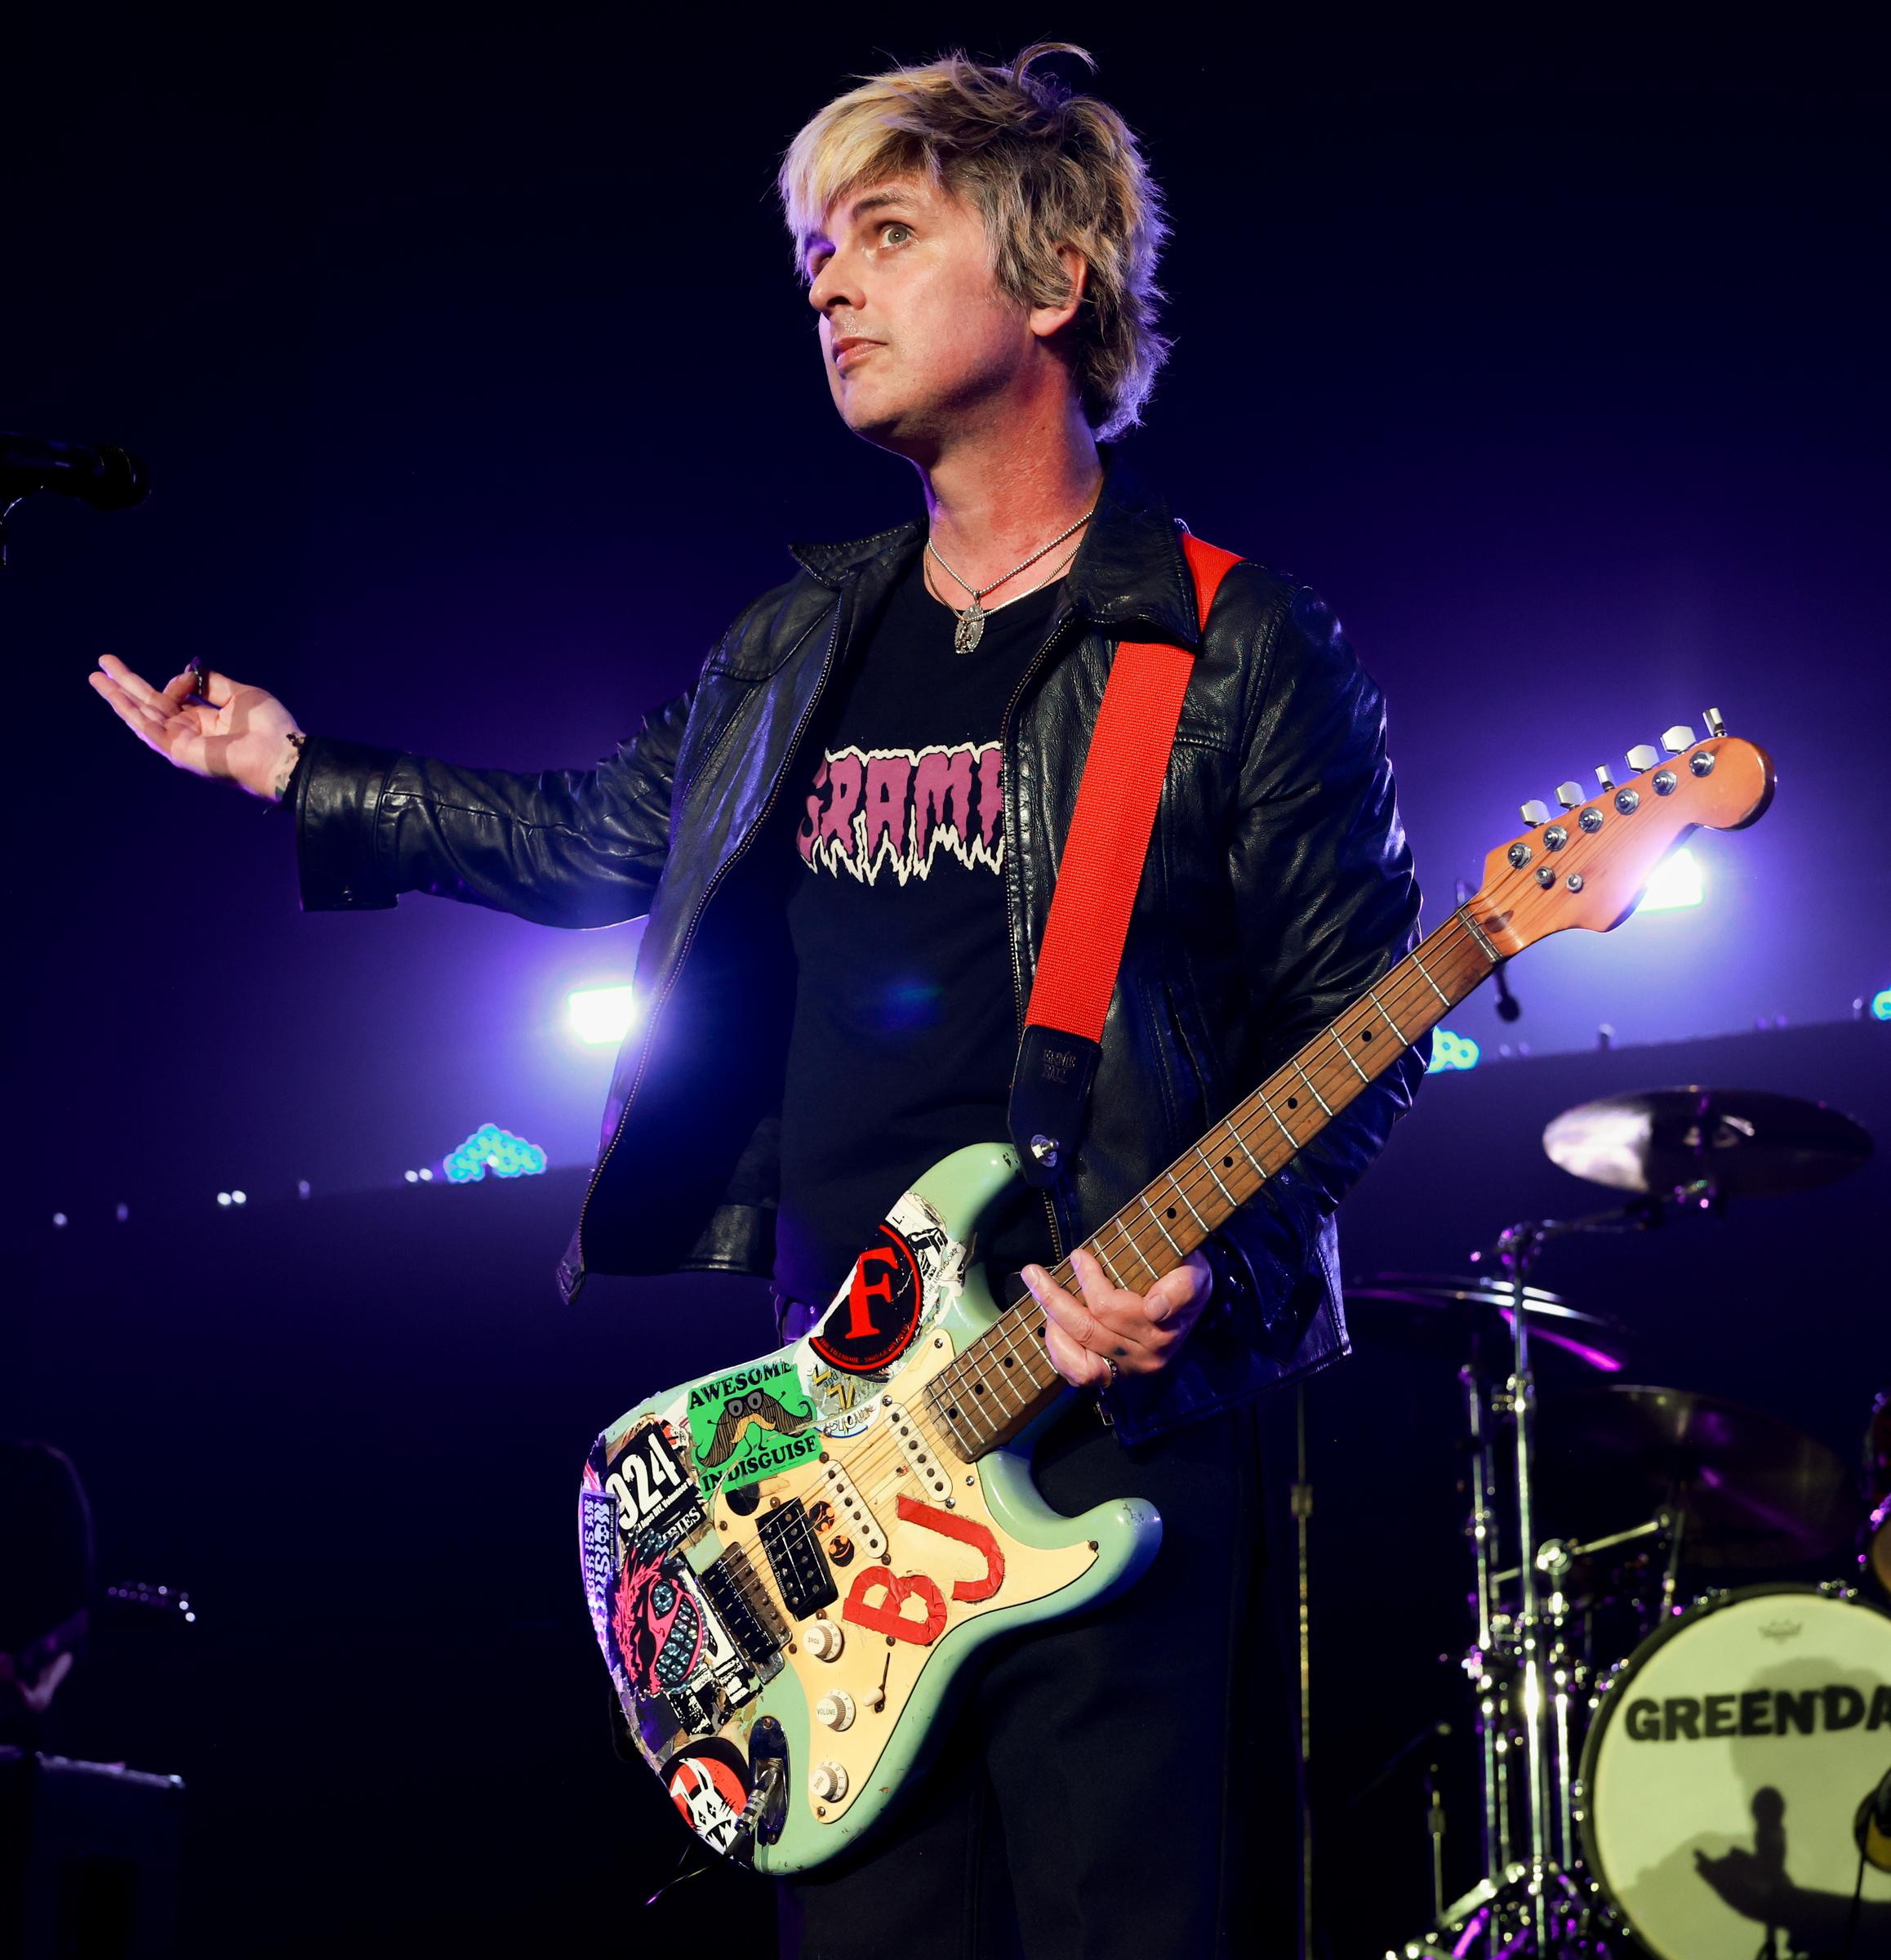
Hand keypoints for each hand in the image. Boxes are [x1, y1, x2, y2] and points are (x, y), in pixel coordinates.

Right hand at [90, 655, 303, 800]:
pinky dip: (130, 711)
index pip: (175, 697)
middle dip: (126, 684)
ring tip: (95, 676)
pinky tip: (114, 695)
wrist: (280, 753)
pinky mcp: (178, 751)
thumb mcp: (240, 695)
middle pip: (149, 704)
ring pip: (142, 715)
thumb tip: (188, 673)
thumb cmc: (269, 728)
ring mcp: (181, 742)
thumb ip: (212, 684)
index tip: (188, 675)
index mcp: (206, 721)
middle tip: (103, 663)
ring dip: (117, 695)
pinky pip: (148, 728)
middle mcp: (190, 732)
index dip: (177, 681)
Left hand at [1023, 1246, 1213, 1389]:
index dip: (1089, 1281)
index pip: (1112, 1308)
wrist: (1193, 1304)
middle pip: (1089, 1330)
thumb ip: (1182, 1287)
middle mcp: (1147, 1356)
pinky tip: (1051, 1327)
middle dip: (1053, 1298)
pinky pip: (1081, 1376)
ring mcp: (1130, 1370)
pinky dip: (1060, 1353)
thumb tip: (1155, 1307)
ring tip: (1042, 1298)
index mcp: (1162, 1328)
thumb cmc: (1184, 1278)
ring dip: (1054, 1326)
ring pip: (1081, 1358)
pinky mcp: (1116, 1376)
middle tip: (1032, 1272)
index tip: (1077, 1256)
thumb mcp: (1195, 1274)